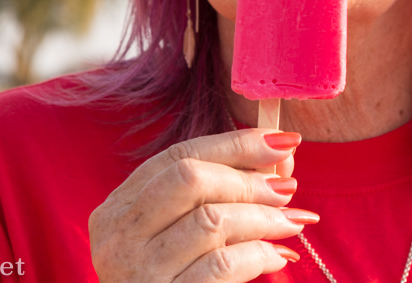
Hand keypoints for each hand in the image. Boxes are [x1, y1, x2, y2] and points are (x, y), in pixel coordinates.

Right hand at [89, 128, 314, 281]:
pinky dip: (259, 255)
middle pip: (189, 179)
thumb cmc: (175, 277)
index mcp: (118, 209)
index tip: (281, 142)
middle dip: (248, 178)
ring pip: (212, 221)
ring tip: (293, 222)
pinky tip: (278, 255)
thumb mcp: (178, 231)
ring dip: (263, 217)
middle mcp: (120, 237)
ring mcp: (138, 272)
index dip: (234, 143)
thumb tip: (278, 162)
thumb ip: (214, 195)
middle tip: (287, 188)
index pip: (178, 155)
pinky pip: (223, 267)